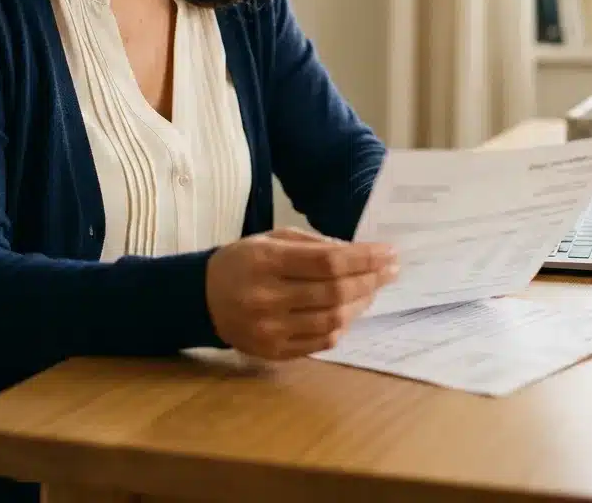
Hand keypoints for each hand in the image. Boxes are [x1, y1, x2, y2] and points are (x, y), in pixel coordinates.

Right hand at [205, 227, 398, 359]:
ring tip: (373, 290)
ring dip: (361, 304)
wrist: (202, 298)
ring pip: (333, 320)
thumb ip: (313, 243)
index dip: (364, 258)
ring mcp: (270, 329)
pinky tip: (350, 311)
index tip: (388, 252)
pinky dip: (342, 326)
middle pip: (335, 292)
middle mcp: (268, 297)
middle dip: (370, 279)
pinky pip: (321, 342)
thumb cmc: (242, 261)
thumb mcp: (271, 239)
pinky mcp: (273, 351)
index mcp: (267, 262)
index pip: (328, 262)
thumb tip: (355, 252)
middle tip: (390, 270)